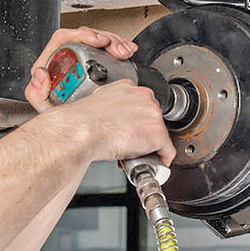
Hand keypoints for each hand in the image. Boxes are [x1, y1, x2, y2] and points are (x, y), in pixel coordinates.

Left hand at [24, 27, 137, 112]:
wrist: (69, 125)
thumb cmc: (56, 115)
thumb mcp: (44, 107)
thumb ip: (36, 93)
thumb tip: (41, 74)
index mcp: (52, 62)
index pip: (64, 38)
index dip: (82, 35)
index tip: (98, 41)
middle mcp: (67, 56)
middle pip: (86, 36)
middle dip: (107, 39)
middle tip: (118, 50)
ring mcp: (83, 57)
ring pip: (100, 40)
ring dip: (116, 43)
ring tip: (126, 52)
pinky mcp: (97, 62)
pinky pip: (109, 48)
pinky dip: (121, 48)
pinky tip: (128, 52)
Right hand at [43, 80, 176, 164]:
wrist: (82, 131)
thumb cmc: (83, 121)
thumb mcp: (97, 103)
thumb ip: (110, 106)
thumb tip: (110, 118)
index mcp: (128, 87)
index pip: (141, 105)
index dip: (136, 121)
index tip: (130, 131)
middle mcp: (144, 97)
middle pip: (153, 118)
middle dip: (143, 133)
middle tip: (129, 144)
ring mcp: (153, 115)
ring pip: (160, 134)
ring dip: (149, 146)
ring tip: (132, 154)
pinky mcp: (157, 134)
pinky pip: (167, 151)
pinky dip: (161, 159)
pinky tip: (149, 163)